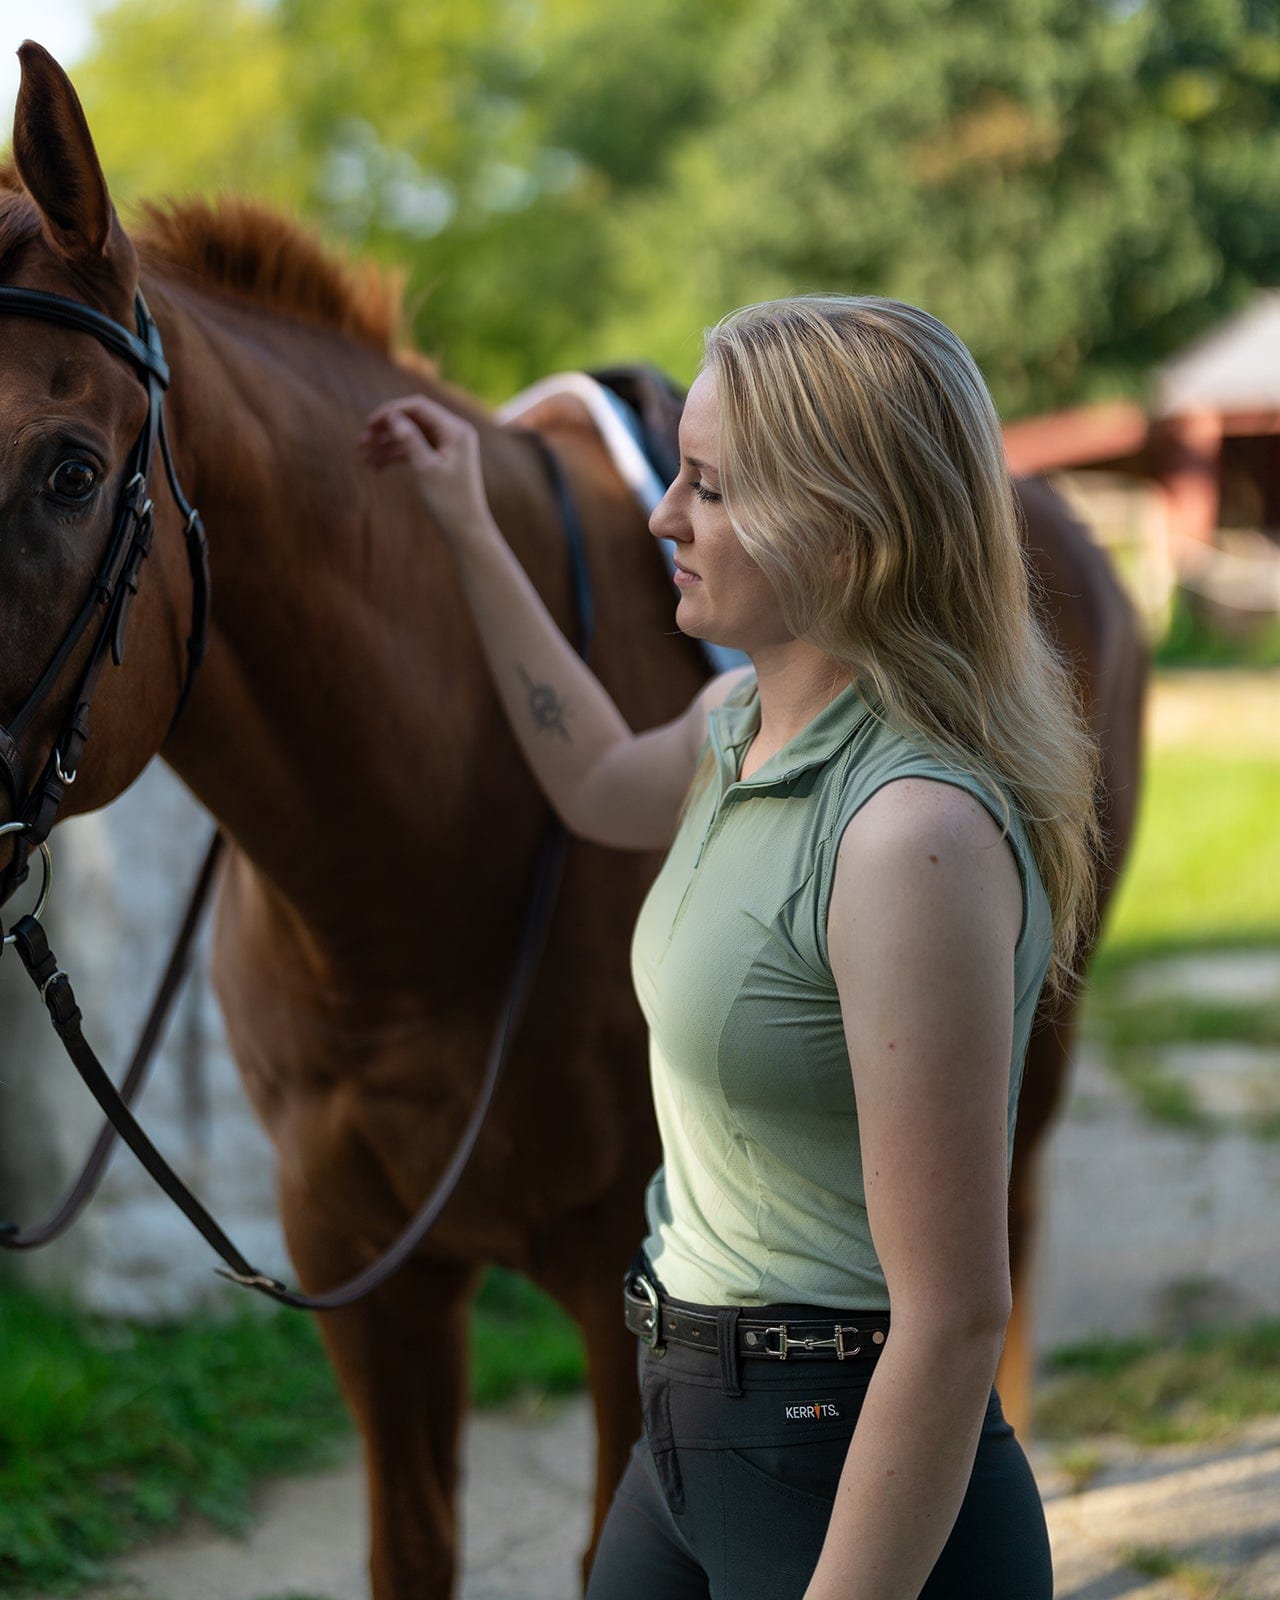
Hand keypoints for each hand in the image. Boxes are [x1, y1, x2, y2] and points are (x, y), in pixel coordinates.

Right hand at [358, 394, 490, 542]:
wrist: (466, 529)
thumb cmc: (450, 500)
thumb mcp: (426, 468)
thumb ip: (410, 439)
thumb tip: (392, 416)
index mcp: (455, 430)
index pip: (419, 407)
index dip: (392, 411)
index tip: (369, 423)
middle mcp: (453, 433)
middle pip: (413, 420)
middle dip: (386, 430)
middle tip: (361, 442)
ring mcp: (447, 446)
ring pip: (411, 436)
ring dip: (387, 445)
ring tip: (365, 458)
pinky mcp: (440, 459)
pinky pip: (415, 450)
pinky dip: (396, 457)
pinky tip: (376, 467)